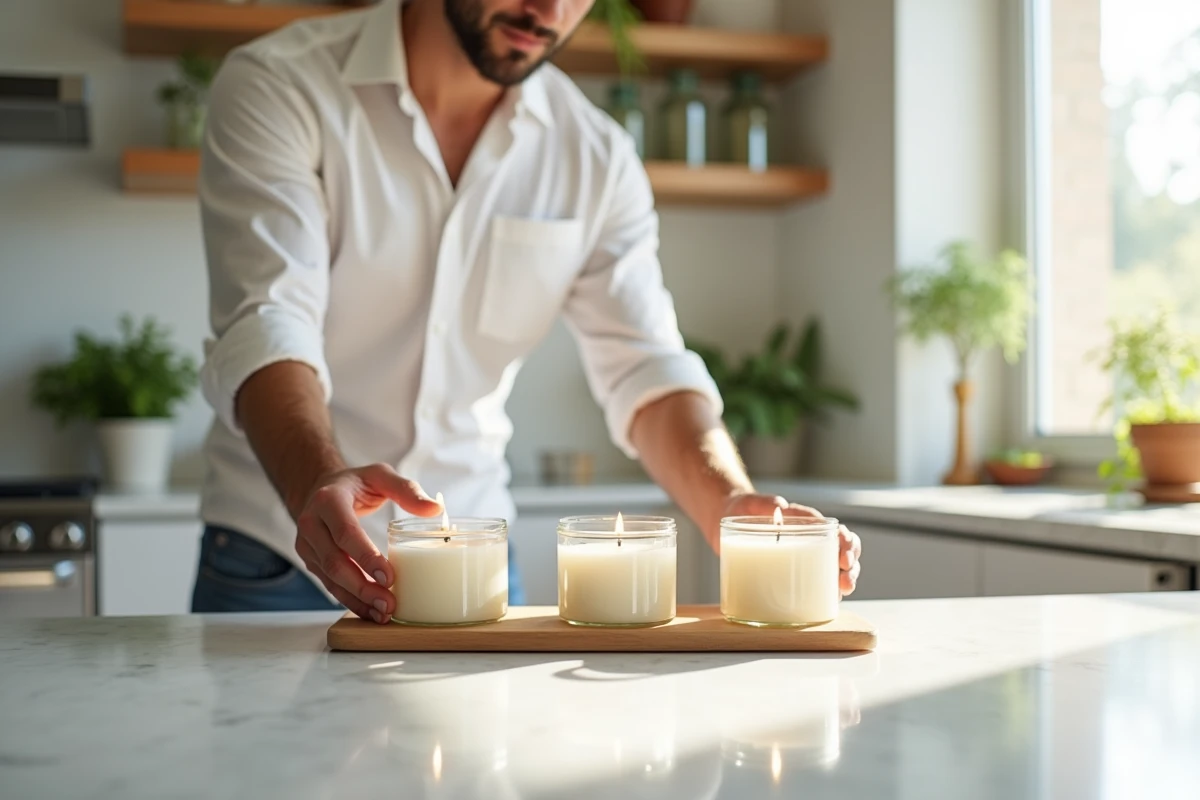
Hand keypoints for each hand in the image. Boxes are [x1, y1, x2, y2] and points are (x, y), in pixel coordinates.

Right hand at [295, 463, 440, 623]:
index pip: (345, 533)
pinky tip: (371, 611)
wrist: (318, 489)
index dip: (366, 557)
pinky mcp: (312, 562)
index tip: (390, 577)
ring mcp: (308, 546)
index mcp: (327, 500)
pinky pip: (330, 585)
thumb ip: (406, 490)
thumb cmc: (355, 483)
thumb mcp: (380, 476)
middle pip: (335, 562)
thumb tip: (435, 509)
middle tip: (389, 603)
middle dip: (363, 587)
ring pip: (330, 579)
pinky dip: (351, 601)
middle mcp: (311, 524)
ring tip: (384, 613)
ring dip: (357, 600)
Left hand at [721, 493, 862, 596]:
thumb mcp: (751, 503)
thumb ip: (765, 502)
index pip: (836, 531)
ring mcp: (803, 558)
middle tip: (846, 580)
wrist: (725, 518)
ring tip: (843, 591)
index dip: (847, 542)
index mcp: (806, 522)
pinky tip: (831, 601)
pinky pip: (816, 585)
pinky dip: (827, 593)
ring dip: (845, 580)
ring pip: (835, 570)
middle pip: (843, 552)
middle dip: (851, 566)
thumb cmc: (743, 509)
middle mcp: (810, 540)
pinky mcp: (792, 573)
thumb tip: (780, 506)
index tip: (843, 555)